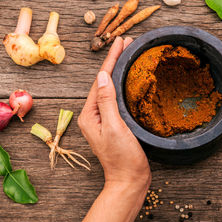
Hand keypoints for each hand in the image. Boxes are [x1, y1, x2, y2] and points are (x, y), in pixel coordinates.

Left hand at [78, 36, 150, 185]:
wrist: (129, 180)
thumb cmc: (122, 158)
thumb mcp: (115, 127)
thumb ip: (107, 101)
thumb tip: (103, 76)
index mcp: (90, 114)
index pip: (100, 81)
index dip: (111, 60)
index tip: (120, 41)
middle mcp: (95, 114)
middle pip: (105, 82)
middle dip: (115, 61)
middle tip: (127, 42)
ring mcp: (105, 119)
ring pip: (112, 88)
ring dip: (120, 70)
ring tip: (129, 54)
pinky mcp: (115, 123)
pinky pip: (118, 98)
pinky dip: (125, 84)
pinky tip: (131, 78)